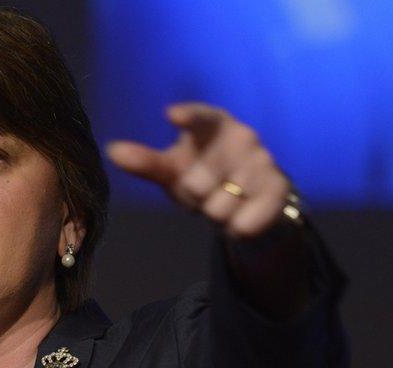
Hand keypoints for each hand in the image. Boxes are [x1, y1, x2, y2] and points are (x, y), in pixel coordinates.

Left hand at [106, 102, 293, 238]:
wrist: (250, 200)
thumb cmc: (203, 174)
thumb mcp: (173, 170)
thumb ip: (145, 162)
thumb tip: (113, 151)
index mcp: (215, 125)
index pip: (202, 117)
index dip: (189, 116)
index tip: (170, 115)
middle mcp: (243, 137)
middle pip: (197, 182)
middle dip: (192, 197)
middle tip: (201, 192)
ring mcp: (264, 161)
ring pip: (217, 206)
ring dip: (214, 213)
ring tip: (223, 201)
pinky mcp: (279, 189)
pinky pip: (243, 222)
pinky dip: (235, 228)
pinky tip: (240, 216)